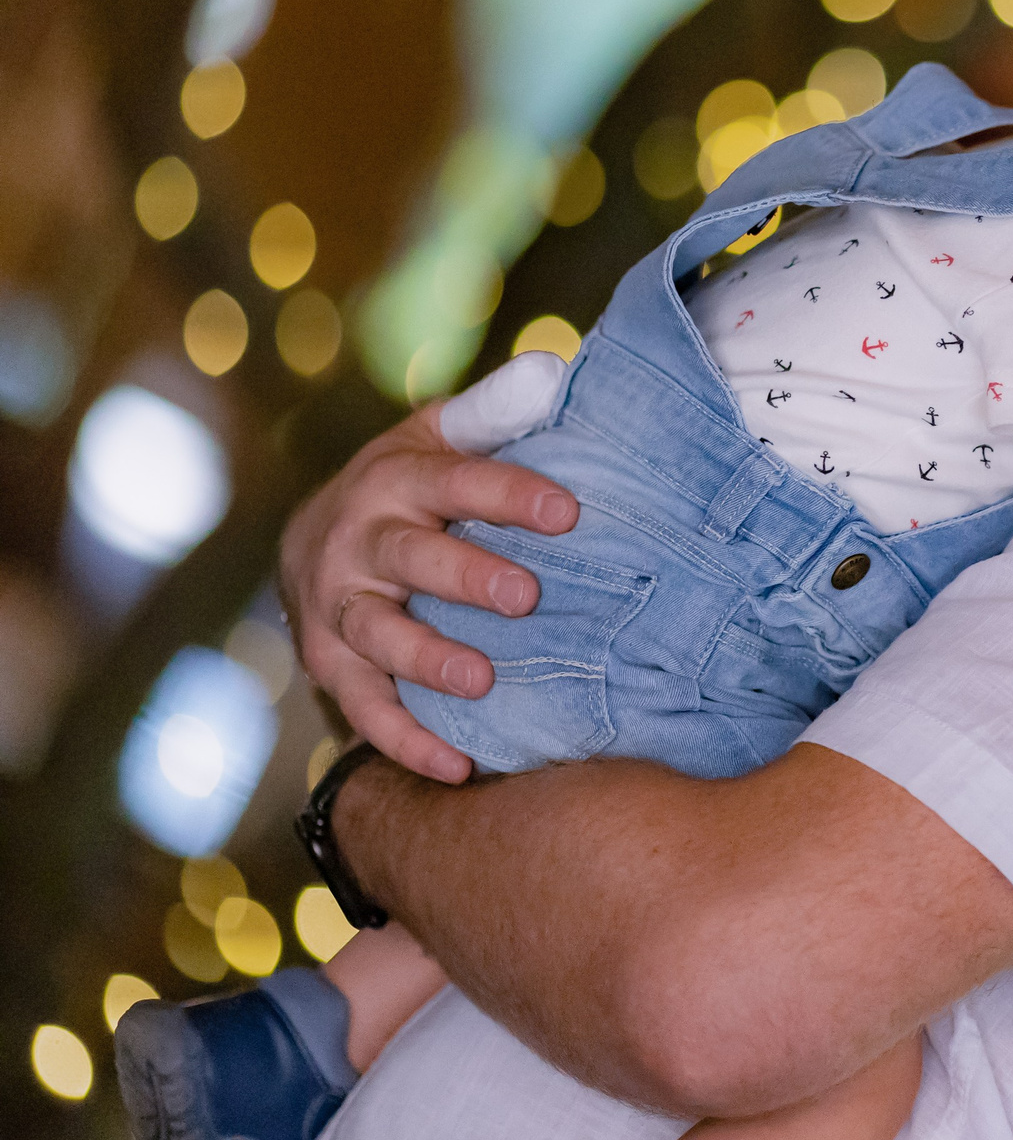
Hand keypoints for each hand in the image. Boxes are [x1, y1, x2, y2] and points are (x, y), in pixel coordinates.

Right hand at [279, 403, 577, 782]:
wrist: (315, 538)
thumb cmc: (412, 483)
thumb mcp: (443, 435)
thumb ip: (495, 413)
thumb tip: (554, 373)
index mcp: (396, 478)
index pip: (456, 481)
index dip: (510, 494)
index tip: (569, 512)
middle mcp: (357, 540)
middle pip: (410, 559)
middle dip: (466, 577)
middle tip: (526, 596)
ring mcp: (336, 606)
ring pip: (377, 634)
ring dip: (427, 660)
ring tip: (483, 681)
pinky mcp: (327, 663)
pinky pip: (362, 707)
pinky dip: (404, 739)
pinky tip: (456, 766)